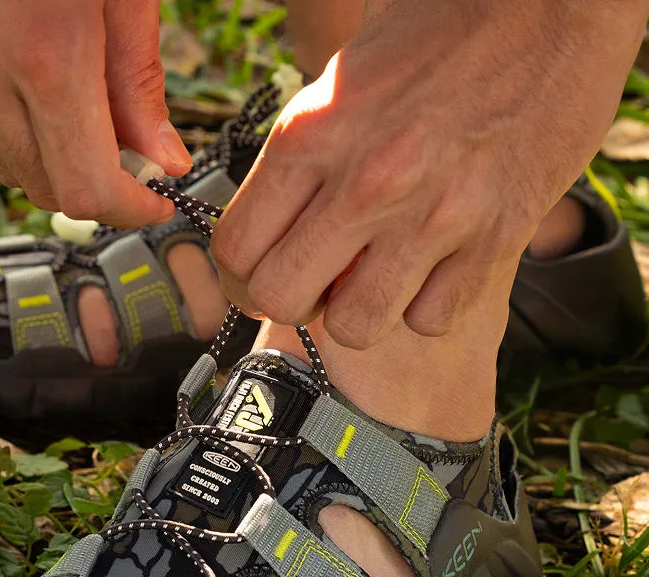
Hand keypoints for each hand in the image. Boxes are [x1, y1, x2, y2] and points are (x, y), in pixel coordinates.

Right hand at [0, 0, 190, 227]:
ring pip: (8, 165)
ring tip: (88, 116)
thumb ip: (140, 86)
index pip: (87, 188)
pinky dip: (17, 128)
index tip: (156, 201)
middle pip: (46, 188)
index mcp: (46, 57)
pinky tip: (41, 89)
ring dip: (55, 161)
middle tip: (132, 160)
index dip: (130, 209)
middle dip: (97, 188)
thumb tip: (162, 163)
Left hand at [212, 0, 644, 346]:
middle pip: (281, 299)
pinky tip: (436, 262)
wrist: (560, 5)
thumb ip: (303, 153)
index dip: (244, 269)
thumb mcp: (347, 75)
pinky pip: (431, 319)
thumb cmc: (445, 27)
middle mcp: (366, 181)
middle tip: (322, 275)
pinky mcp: (494, 239)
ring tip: (382, 270)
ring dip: (362, 308)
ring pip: (355, 326)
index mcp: (313, 131)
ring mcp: (433, 216)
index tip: (268, 263)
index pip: (234, 250)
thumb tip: (268, 218)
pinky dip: (428, 303)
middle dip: (296, 296)